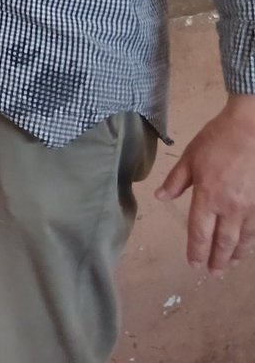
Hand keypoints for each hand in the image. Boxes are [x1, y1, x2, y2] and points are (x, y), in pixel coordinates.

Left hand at [155, 94, 254, 273]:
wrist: (250, 131)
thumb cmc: (216, 141)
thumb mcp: (190, 158)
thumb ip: (176, 181)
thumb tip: (161, 198)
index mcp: (207, 196)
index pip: (199, 231)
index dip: (196, 249)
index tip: (193, 263)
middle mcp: (229, 207)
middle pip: (223, 241)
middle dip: (218, 260)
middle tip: (214, 275)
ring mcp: (249, 207)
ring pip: (243, 239)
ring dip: (236, 254)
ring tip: (230, 265)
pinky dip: (250, 240)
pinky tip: (247, 245)